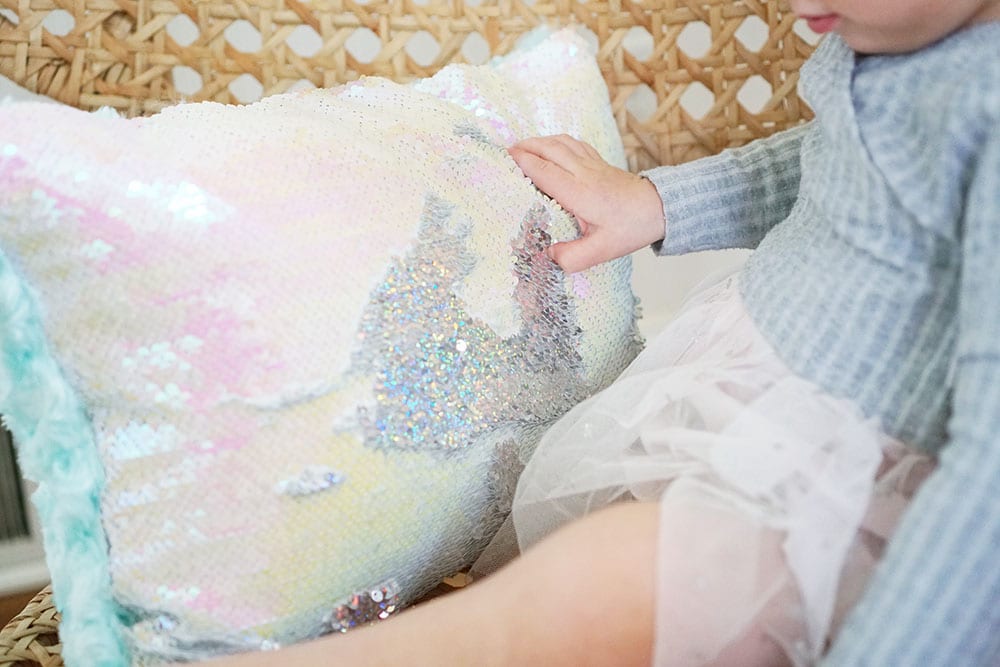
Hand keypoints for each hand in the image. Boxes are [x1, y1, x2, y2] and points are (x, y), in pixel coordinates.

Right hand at [509, 135, 664, 272]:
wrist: (659, 208)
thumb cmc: (630, 228)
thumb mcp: (601, 251)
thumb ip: (572, 257)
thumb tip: (547, 257)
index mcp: (580, 193)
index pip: (545, 172)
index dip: (523, 163)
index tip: (505, 160)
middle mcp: (584, 173)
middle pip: (549, 150)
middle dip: (525, 147)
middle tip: (505, 152)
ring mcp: (592, 164)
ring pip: (561, 143)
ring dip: (539, 142)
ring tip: (522, 147)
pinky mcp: (599, 162)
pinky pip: (573, 144)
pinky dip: (556, 141)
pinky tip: (550, 147)